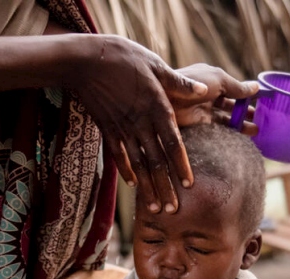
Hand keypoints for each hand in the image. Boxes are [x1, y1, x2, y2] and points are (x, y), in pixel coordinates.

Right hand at [69, 35, 206, 214]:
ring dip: (147, 187)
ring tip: (155, 208)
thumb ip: (179, 83)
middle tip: (172, 210)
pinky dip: (125, 170)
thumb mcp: (155, 65)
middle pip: (156, 161)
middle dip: (165, 187)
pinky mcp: (107, 128)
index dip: (181, 165)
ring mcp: (122, 128)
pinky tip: (133, 185)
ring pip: (138, 164)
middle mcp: (140, 123)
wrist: (84, 60)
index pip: (172, 143)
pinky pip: (118, 154)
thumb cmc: (122, 57)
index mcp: (156, 108)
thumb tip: (205, 90)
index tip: (188, 185)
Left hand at [171, 64, 259, 135]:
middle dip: (246, 111)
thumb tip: (257, 87)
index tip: (265, 102)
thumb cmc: (193, 85)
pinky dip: (230, 131)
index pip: (235, 87)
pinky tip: (241, 137)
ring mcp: (203, 108)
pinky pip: (218, 127)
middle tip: (263, 120)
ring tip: (256, 131)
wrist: (166, 100)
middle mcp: (209, 93)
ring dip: (241, 123)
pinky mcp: (198, 123)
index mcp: (213, 78)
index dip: (249, 94)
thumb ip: (237, 87)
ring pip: (226, 117)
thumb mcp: (219, 80)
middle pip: (232, 104)